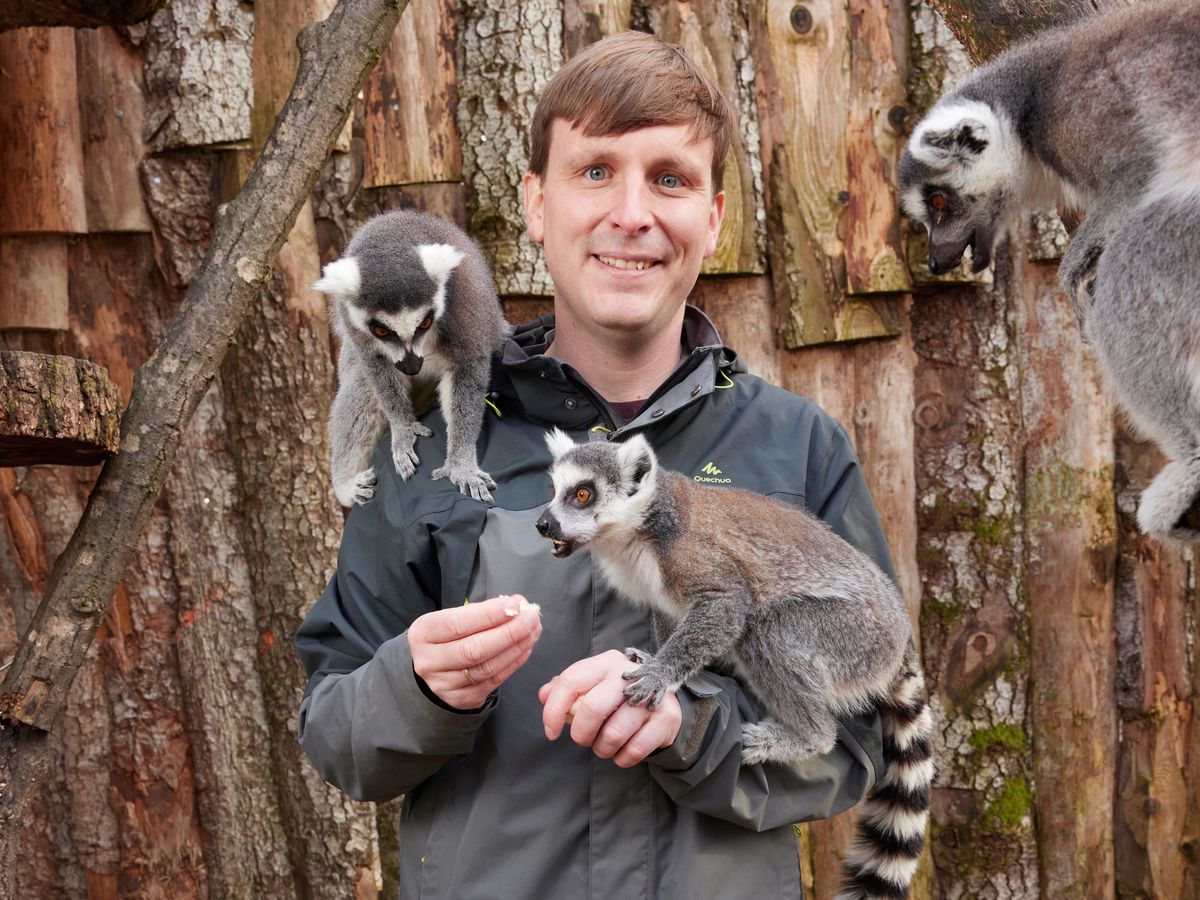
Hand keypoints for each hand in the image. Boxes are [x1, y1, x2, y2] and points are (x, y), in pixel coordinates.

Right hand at [409, 595, 541, 709]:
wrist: (431, 666)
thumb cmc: (447, 635)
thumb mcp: (451, 618)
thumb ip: (480, 612)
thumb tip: (516, 605)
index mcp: (423, 634)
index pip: (457, 624)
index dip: (489, 615)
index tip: (515, 604)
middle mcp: (429, 662)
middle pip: (474, 649)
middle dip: (509, 632)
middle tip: (532, 618)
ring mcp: (444, 685)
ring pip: (486, 668)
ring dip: (516, 648)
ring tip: (533, 631)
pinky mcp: (461, 699)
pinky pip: (493, 681)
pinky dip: (514, 663)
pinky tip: (526, 648)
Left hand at [539, 649, 681, 767]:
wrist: (664, 698)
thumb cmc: (618, 694)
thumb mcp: (593, 684)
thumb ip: (566, 688)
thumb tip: (544, 695)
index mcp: (606, 663)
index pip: (571, 681)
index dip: (554, 710)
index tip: (550, 732)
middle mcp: (629, 674)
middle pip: (593, 708)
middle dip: (581, 734)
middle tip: (583, 740)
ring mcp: (651, 695)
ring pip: (613, 734)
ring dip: (602, 749)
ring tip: (603, 746)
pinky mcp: (666, 717)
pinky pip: (634, 750)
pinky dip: (621, 758)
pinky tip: (621, 752)